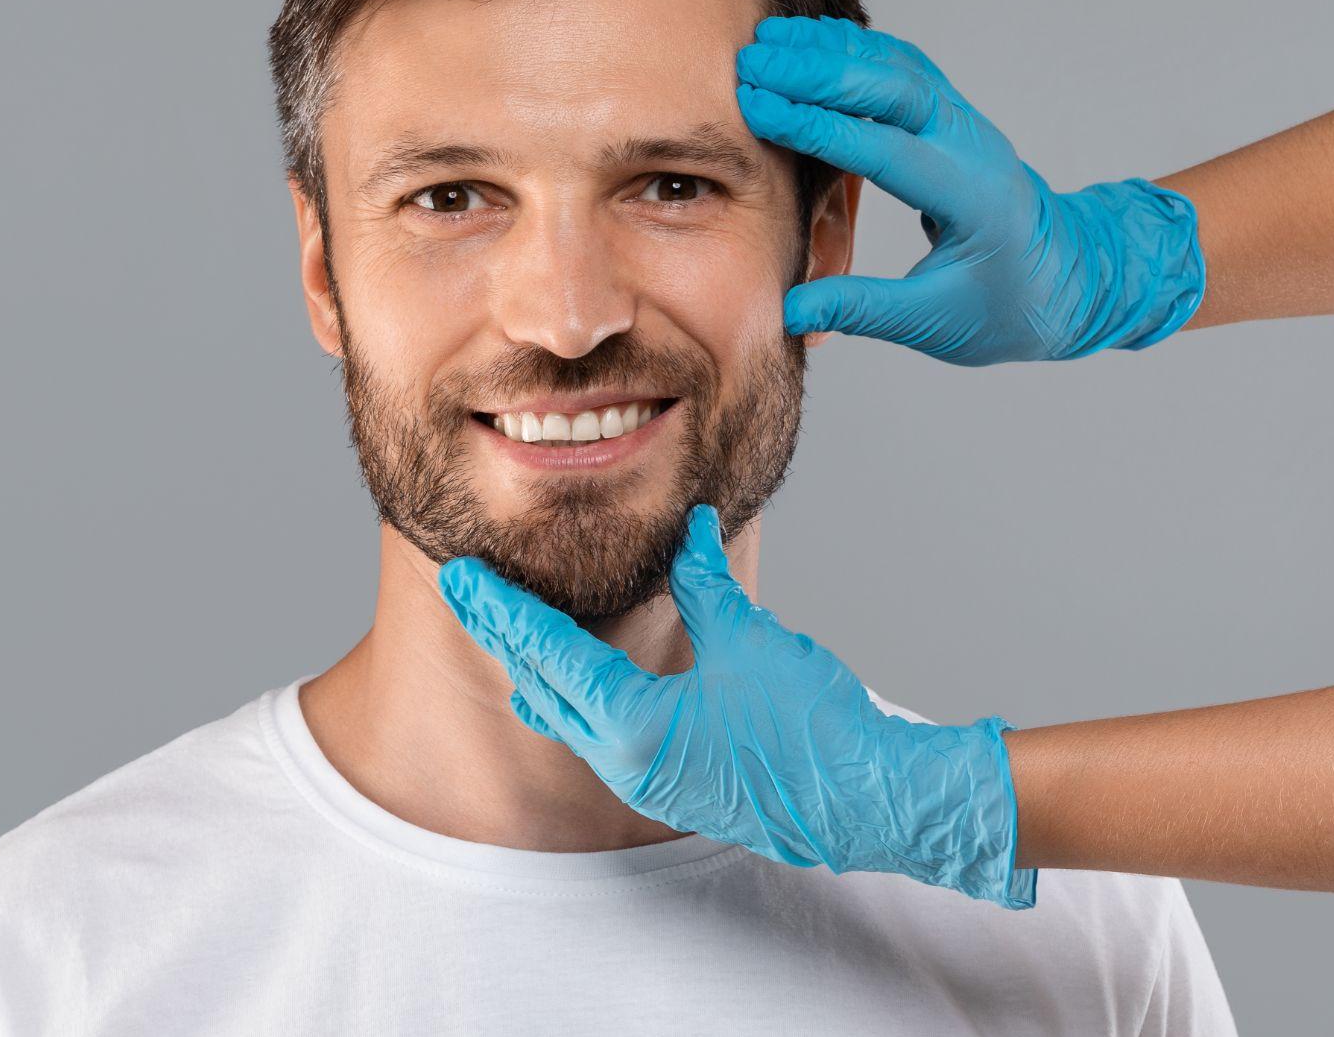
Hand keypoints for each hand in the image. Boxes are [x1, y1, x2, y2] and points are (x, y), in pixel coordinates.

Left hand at [436, 505, 1036, 906]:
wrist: (871, 803)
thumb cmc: (812, 728)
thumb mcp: (749, 638)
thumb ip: (705, 582)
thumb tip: (688, 529)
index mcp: (631, 723)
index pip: (546, 652)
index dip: (501, 608)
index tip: (462, 577)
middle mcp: (624, 761)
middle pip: (544, 687)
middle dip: (507, 637)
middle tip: (472, 592)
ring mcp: (647, 783)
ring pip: (571, 720)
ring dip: (543, 674)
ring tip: (517, 635)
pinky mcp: (674, 789)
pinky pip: (605, 739)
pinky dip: (583, 699)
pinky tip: (588, 681)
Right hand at [736, 16, 1205, 363]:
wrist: (1069, 283)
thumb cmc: (1006, 309)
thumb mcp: (933, 324)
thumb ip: (861, 309)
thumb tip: (788, 310)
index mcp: (972, 198)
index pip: (884, 147)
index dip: (814, 124)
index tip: (755, 106)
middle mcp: (972, 147)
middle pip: (893, 87)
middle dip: (818, 69)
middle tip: (751, 59)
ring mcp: (965, 124)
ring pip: (896, 66)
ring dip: (831, 49)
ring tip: (766, 39)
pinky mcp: (954, 117)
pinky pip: (902, 67)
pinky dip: (854, 49)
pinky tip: (810, 42)